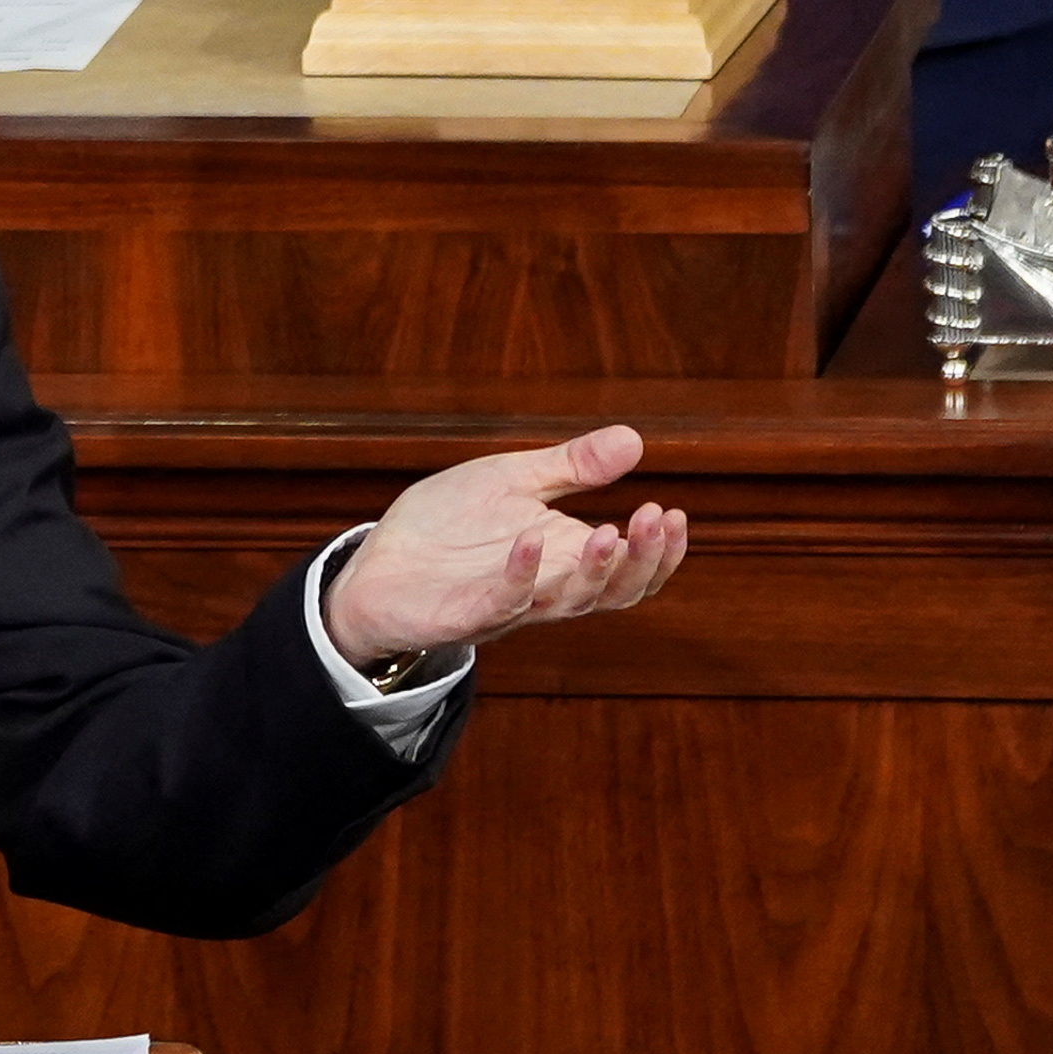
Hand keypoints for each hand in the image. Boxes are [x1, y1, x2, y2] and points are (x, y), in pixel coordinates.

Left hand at [320, 422, 687, 669]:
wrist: (377, 563)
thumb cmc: (448, 527)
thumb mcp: (512, 481)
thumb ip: (572, 467)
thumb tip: (635, 438)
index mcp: (565, 559)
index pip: (629, 569)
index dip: (660, 551)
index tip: (675, 513)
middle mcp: (546, 589)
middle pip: (614, 593)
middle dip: (642, 560)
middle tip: (659, 518)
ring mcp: (507, 605)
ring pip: (568, 603)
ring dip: (594, 570)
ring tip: (610, 529)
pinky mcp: (464, 614)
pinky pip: (501, 602)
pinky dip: (521, 574)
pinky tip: (532, 537)